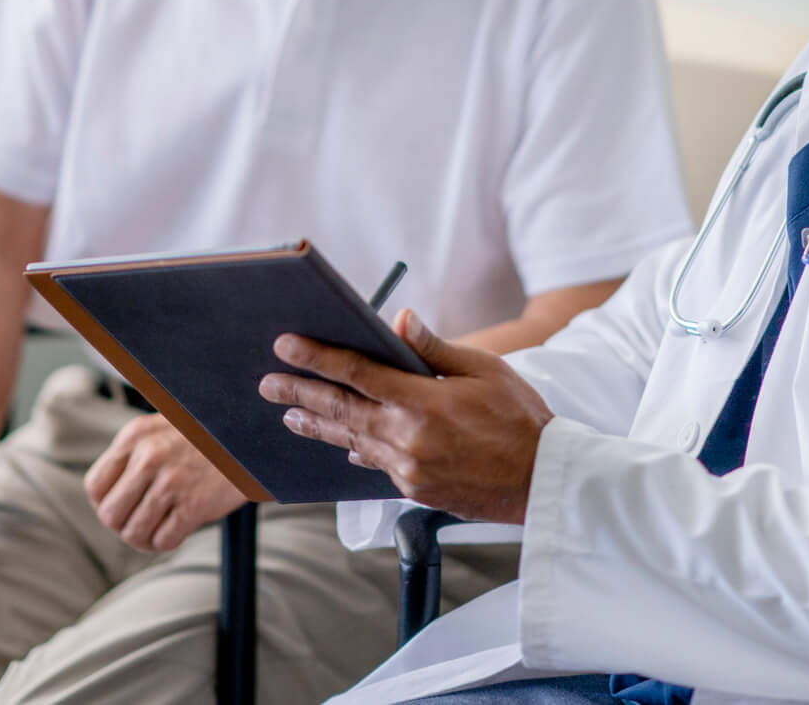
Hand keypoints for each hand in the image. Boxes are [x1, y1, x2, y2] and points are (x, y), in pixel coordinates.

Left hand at [84, 413, 248, 550]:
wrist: (252, 435)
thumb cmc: (205, 435)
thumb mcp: (161, 429)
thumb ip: (133, 455)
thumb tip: (104, 498)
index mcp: (135, 436)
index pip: (95, 486)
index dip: (104, 505)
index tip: (121, 508)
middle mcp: (149, 457)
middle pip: (110, 516)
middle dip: (123, 526)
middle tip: (142, 522)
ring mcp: (171, 482)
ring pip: (134, 533)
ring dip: (144, 539)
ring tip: (158, 530)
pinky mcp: (194, 505)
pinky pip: (163, 541)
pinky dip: (166, 542)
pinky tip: (176, 530)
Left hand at [260, 308, 553, 523]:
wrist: (541, 482)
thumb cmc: (520, 419)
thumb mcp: (484, 371)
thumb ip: (434, 348)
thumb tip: (398, 318)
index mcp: (424, 404)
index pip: (357, 374)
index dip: (317, 357)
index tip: (285, 345)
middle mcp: (408, 439)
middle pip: (341, 411)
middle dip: (301, 392)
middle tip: (267, 382)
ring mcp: (408, 469)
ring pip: (351, 442)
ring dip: (317, 425)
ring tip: (289, 413)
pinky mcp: (414, 489)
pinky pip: (375, 464)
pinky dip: (354, 449)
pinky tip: (340, 443)